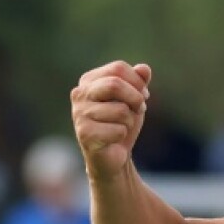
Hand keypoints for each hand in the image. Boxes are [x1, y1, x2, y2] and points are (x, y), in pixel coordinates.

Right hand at [70, 61, 150, 178]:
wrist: (113, 155)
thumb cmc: (121, 123)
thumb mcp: (134, 100)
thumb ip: (138, 83)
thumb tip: (144, 68)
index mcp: (89, 80)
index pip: (118, 68)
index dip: (138, 82)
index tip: (143, 95)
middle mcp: (80, 93)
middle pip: (115, 84)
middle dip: (136, 99)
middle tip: (139, 110)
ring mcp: (79, 113)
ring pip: (121, 110)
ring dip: (130, 121)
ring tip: (121, 127)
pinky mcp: (84, 133)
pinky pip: (118, 130)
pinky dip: (123, 135)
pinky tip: (113, 139)